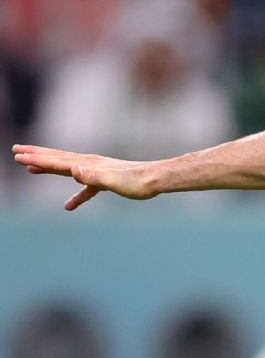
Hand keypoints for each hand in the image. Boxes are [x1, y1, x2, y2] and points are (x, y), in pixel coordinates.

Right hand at [10, 144, 157, 210]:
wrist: (156, 180)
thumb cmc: (136, 182)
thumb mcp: (112, 181)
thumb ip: (91, 176)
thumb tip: (73, 169)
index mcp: (87, 164)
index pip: (56, 160)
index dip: (36, 159)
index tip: (17, 156)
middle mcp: (89, 164)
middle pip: (57, 158)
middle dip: (36, 155)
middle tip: (15, 151)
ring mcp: (97, 171)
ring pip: (67, 168)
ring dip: (48, 167)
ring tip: (30, 167)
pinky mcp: (106, 181)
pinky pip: (84, 187)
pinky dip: (75, 195)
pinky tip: (69, 206)